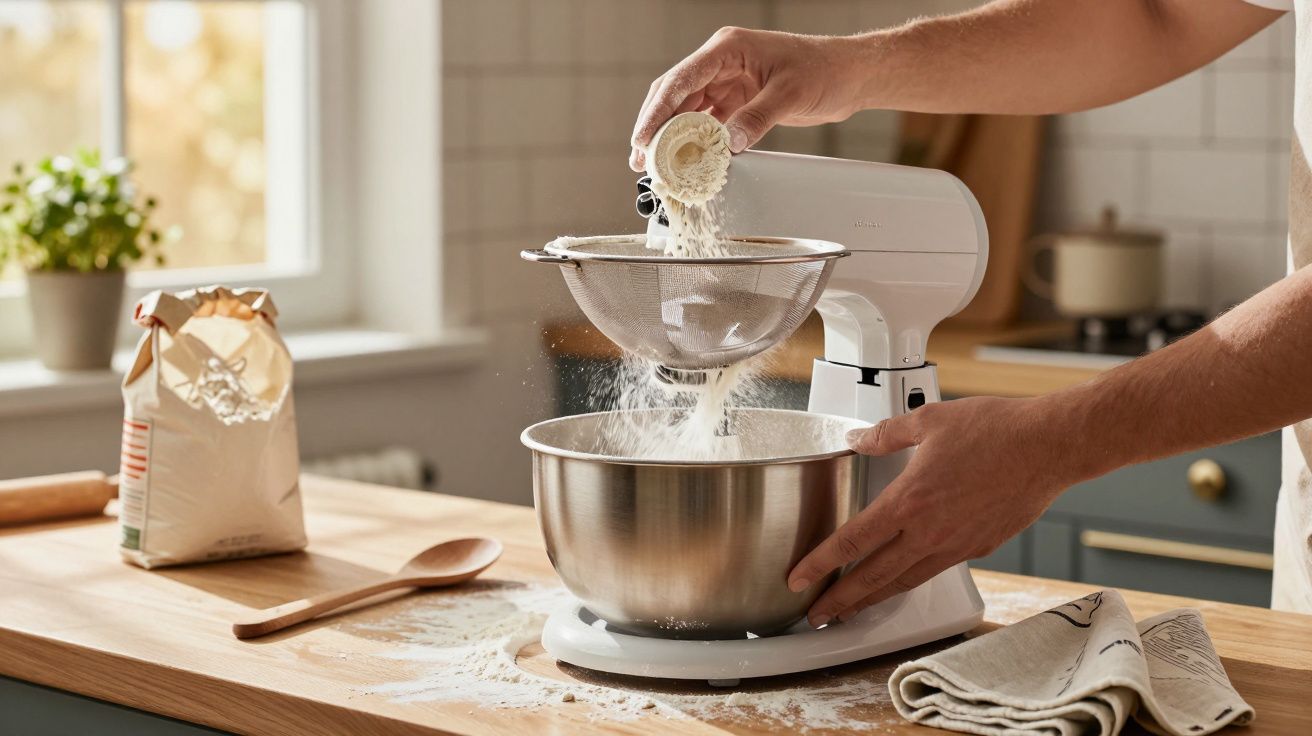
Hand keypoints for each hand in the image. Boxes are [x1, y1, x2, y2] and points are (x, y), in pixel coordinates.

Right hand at [630, 27, 868, 170]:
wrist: (848, 74)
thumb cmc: (824, 69)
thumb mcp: (790, 94)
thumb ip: (758, 118)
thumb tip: (728, 144)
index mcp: (727, 49)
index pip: (681, 80)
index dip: (657, 111)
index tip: (643, 138)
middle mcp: (721, 63)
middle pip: (674, 94)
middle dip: (655, 126)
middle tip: (640, 157)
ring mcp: (727, 82)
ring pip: (686, 110)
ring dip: (670, 136)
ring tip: (655, 164)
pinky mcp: (737, 100)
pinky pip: (707, 121)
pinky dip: (694, 140)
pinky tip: (685, 159)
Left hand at [787, 396, 1081, 626]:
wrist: (1051, 446)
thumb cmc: (997, 430)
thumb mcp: (929, 420)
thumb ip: (887, 433)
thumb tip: (857, 439)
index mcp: (909, 500)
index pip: (852, 541)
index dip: (819, 564)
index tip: (798, 579)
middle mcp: (929, 531)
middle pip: (873, 576)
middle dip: (840, 601)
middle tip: (816, 615)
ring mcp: (956, 544)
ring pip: (905, 581)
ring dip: (874, 598)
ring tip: (851, 609)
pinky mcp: (980, 547)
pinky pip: (937, 568)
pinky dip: (912, 580)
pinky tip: (904, 579)